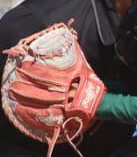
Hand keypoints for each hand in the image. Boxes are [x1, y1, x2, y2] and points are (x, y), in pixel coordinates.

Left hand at [2, 23, 105, 144]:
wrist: (102, 103)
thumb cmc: (93, 84)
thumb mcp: (85, 68)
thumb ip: (77, 55)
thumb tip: (70, 39)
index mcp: (69, 81)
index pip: (46, 76)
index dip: (33, 71)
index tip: (23, 67)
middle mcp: (62, 94)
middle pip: (39, 92)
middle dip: (24, 88)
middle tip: (13, 85)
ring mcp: (61, 107)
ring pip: (39, 104)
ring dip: (24, 100)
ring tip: (14, 95)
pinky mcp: (61, 116)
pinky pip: (43, 117)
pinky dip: (31, 115)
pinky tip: (20, 110)